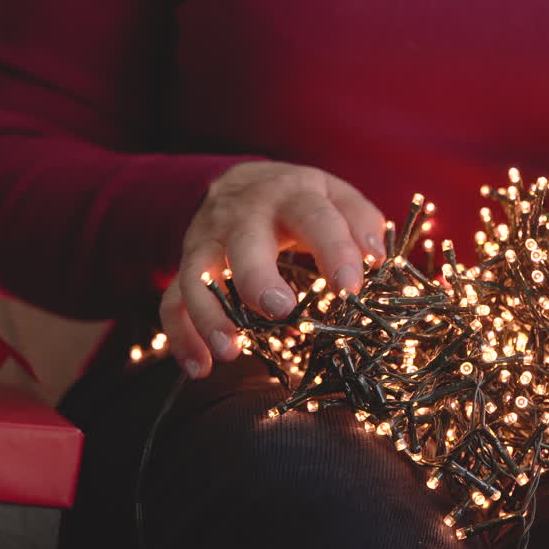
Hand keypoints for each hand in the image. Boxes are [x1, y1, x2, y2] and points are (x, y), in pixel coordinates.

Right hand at [160, 161, 385, 378]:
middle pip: (243, 242)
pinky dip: (181, 335)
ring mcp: (208, 240)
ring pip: (196, 274)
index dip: (334, 251)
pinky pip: (172, 299)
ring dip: (209, 314)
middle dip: (257, 276)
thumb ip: (362, 222)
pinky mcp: (186, 265)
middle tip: (279, 310)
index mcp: (292, 195)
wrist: (241, 182)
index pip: (315, 218)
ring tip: (230, 351)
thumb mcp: (335, 196)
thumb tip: (376, 257)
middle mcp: (244, 215)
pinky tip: (200, 367)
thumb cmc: (300, 200)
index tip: (350, 288)